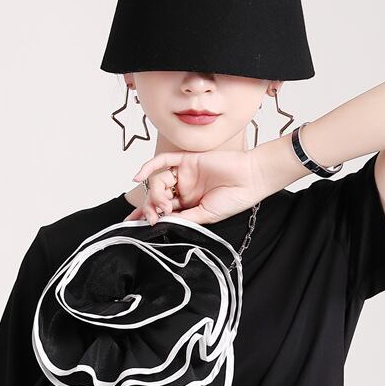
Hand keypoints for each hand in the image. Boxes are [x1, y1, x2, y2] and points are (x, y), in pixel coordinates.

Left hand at [126, 149, 267, 225]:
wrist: (251, 180)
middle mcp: (184, 189)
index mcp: (188, 204)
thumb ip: (183, 218)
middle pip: (156, 196)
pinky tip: (138, 177)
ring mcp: (184, 174)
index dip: (146, 216)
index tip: (133, 225)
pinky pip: (163, 161)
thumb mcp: (205, 216)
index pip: (161, 210)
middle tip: (152, 217)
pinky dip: (148, 167)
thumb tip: (160, 223)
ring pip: (158, 181)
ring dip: (155, 193)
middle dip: (150, 207)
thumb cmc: (234, 199)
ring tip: (166, 204)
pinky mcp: (187, 160)